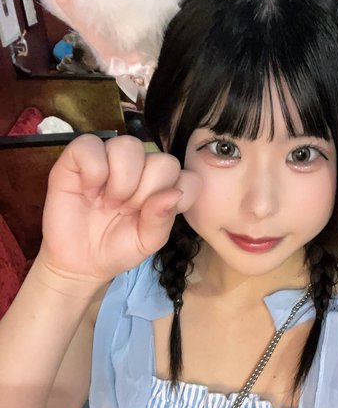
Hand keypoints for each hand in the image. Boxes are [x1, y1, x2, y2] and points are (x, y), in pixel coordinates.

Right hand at [39, 134, 200, 282]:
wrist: (80, 262)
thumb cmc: (116, 248)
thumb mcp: (146, 242)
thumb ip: (162, 219)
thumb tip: (174, 193)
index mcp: (162, 187)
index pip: (189, 177)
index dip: (176, 197)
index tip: (153, 217)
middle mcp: (140, 168)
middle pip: (163, 161)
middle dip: (146, 193)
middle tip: (125, 212)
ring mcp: (110, 158)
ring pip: (129, 146)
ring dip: (121, 181)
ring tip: (108, 203)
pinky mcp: (78, 157)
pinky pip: (91, 145)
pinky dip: (93, 172)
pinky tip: (89, 192)